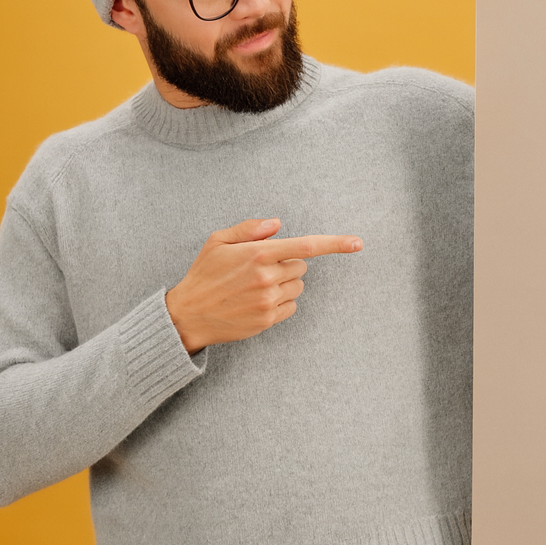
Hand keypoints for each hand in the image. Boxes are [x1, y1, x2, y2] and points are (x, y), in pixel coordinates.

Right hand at [165, 218, 362, 353]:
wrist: (188, 315)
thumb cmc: (204, 274)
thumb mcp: (217, 241)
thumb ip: (250, 228)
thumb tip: (278, 224)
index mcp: (258, 254)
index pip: (306, 246)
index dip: (335, 243)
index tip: (358, 243)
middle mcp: (267, 277)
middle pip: (301, 266)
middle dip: (286, 264)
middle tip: (258, 269)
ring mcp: (269, 301)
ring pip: (298, 287)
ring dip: (283, 283)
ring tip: (254, 286)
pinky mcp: (268, 320)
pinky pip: (291, 307)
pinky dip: (280, 302)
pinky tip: (256, 301)